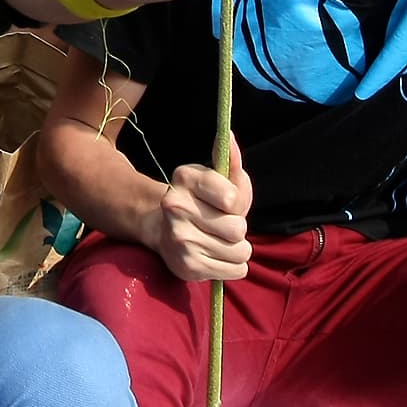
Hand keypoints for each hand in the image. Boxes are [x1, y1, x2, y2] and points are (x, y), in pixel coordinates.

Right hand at [140, 139, 252, 282]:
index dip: (236, 202)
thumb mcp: (218, 177)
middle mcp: (175, 207)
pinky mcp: (186, 267)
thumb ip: (230, 160)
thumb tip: (229, 136)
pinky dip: (233, 266)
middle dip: (238, 228)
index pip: (231, 198)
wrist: (166, 231)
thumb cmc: (203, 201)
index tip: (225, 201)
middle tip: (222, 224)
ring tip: (220, 241)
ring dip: (237, 248)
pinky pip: (235, 271)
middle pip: (237, 229)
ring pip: (239, 252)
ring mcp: (179, 239)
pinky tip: (216, 256)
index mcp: (184, 177)